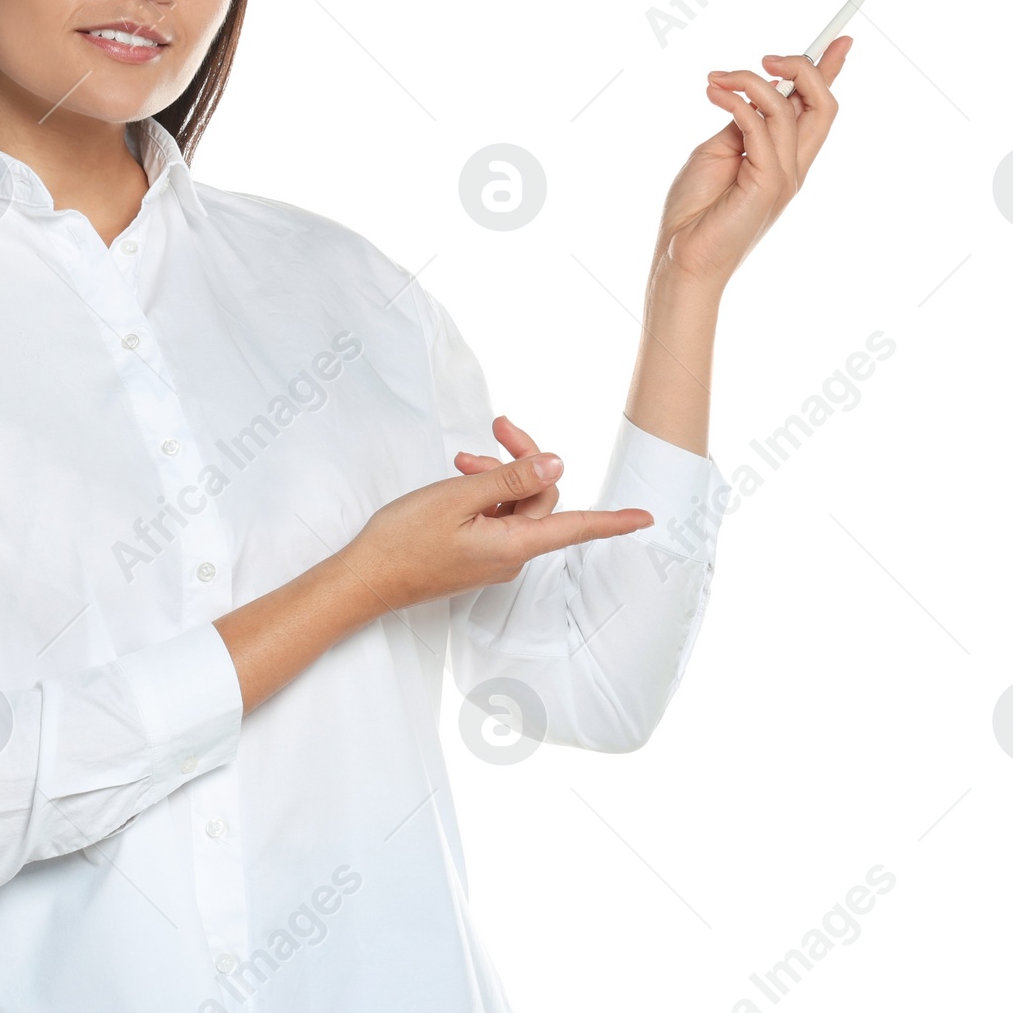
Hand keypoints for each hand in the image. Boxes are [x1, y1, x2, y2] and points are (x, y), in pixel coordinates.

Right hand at [341, 417, 653, 613]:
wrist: (365, 579)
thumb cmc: (403, 541)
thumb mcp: (456, 498)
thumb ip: (509, 480)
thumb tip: (555, 464)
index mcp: (514, 544)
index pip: (577, 527)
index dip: (613, 520)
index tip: (646, 518)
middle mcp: (511, 555)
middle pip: (540, 499)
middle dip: (519, 462)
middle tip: (488, 433)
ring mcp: (493, 558)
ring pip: (516, 506)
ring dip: (496, 477)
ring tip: (458, 462)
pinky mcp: (476, 556)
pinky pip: (496, 518)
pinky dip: (483, 495)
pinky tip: (457, 482)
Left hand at [651, 37, 851, 290]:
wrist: (680, 258)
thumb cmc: (694, 211)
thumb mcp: (720, 151)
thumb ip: (742, 123)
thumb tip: (755, 90)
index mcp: (784, 159)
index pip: (817, 108)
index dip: (831, 72)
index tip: (840, 38)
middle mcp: (793, 166)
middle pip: (824, 104)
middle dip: (805, 67)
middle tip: (765, 57)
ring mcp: (784, 176)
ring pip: (789, 107)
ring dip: (750, 81)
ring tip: (716, 79)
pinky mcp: (767, 183)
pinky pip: (759, 126)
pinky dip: (737, 101)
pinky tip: (714, 93)